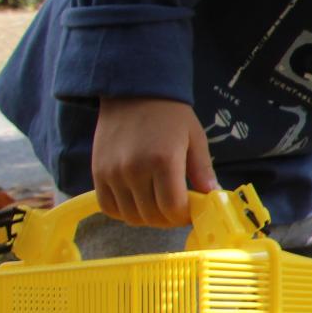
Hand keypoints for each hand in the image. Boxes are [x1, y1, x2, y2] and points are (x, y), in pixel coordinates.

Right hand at [91, 97, 217, 226]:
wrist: (133, 93)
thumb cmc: (170, 115)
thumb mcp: (195, 139)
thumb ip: (203, 171)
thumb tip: (214, 196)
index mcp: (164, 161)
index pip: (173, 208)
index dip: (184, 216)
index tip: (191, 211)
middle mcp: (135, 170)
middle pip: (151, 216)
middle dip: (168, 220)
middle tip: (177, 210)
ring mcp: (113, 173)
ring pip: (130, 216)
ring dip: (147, 218)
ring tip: (158, 206)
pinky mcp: (97, 173)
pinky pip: (108, 206)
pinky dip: (123, 212)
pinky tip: (137, 203)